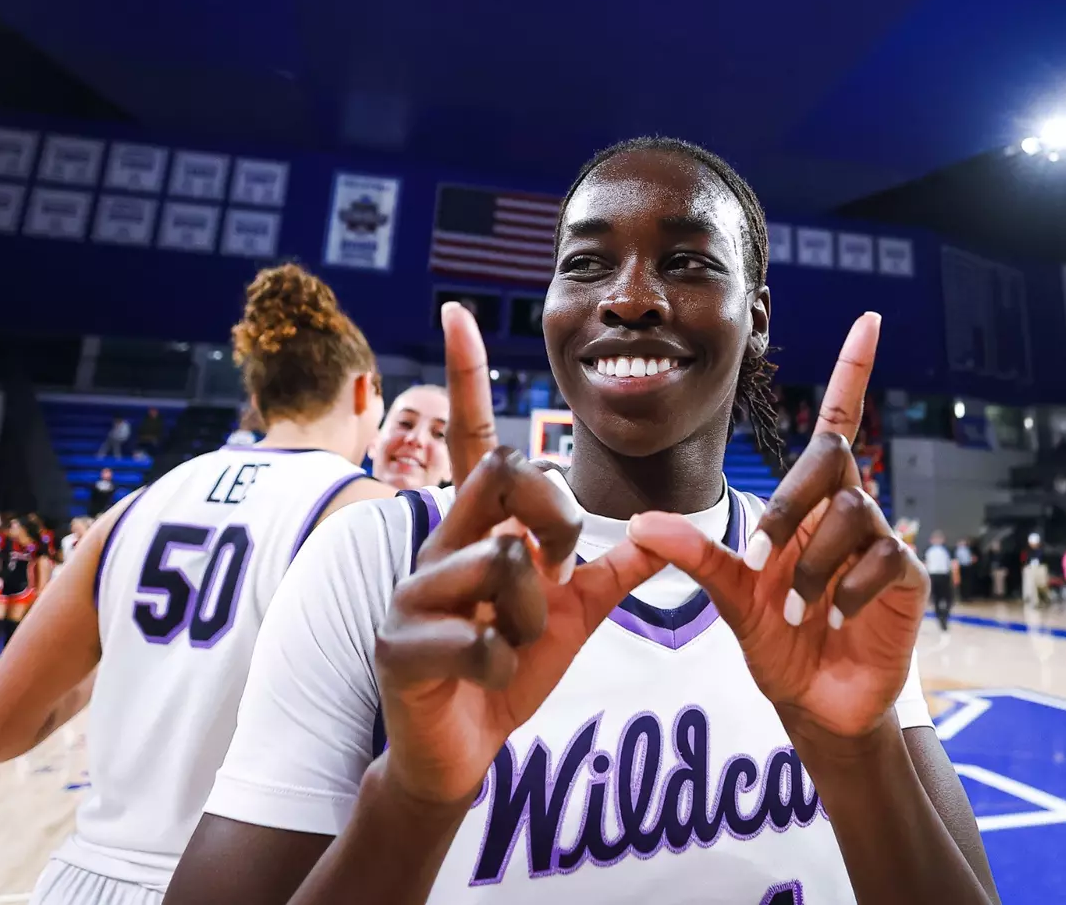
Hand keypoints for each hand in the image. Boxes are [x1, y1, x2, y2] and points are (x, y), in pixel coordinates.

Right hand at [371, 306, 661, 804]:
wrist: (460, 751)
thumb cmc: (506, 671)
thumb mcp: (571, 616)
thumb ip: (612, 572)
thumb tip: (665, 531)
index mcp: (479, 529)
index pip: (475, 442)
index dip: (467, 379)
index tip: (457, 313)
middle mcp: (439, 543)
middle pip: (506, 474)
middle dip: (552, 520)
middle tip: (554, 571)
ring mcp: (413, 590)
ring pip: (503, 562)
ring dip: (530, 617)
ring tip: (512, 645)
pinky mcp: (400, 642)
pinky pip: (483, 636)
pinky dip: (506, 664)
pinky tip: (487, 677)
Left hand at [628, 313, 925, 740]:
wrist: (816, 703)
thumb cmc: (779, 642)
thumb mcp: (729, 596)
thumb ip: (694, 556)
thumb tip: (641, 522)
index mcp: (811, 504)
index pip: (836, 423)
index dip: (854, 370)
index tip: (870, 318)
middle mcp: (850, 511)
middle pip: (833, 458)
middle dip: (792, 506)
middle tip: (761, 562)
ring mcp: (883, 543)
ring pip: (854, 513)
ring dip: (813, 564)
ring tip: (796, 610)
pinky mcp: (907, 579)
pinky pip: (883, 558)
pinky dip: (846, 590)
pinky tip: (830, 619)